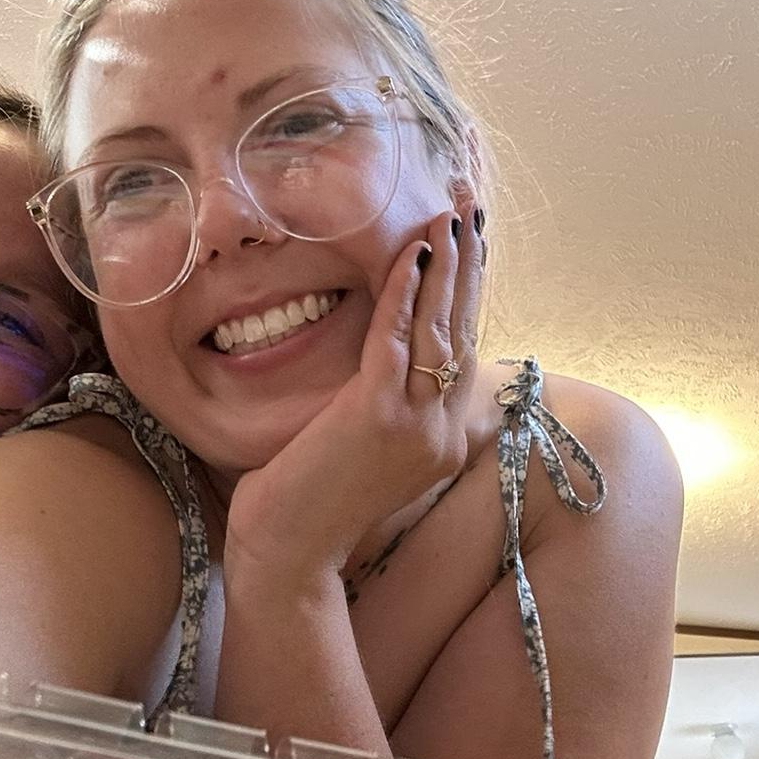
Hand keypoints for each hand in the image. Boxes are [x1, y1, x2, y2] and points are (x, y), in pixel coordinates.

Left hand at [224, 201, 483, 585]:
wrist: (286, 555)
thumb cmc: (310, 501)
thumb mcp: (362, 446)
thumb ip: (386, 402)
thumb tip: (389, 351)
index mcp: (443, 438)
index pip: (463, 348)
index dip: (468, 289)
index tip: (468, 237)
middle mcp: (444, 433)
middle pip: (464, 330)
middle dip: (469, 262)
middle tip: (472, 203)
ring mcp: (418, 427)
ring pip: (441, 330)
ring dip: (446, 266)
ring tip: (450, 216)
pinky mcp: (380, 419)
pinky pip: (399, 342)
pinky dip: (406, 294)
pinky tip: (409, 255)